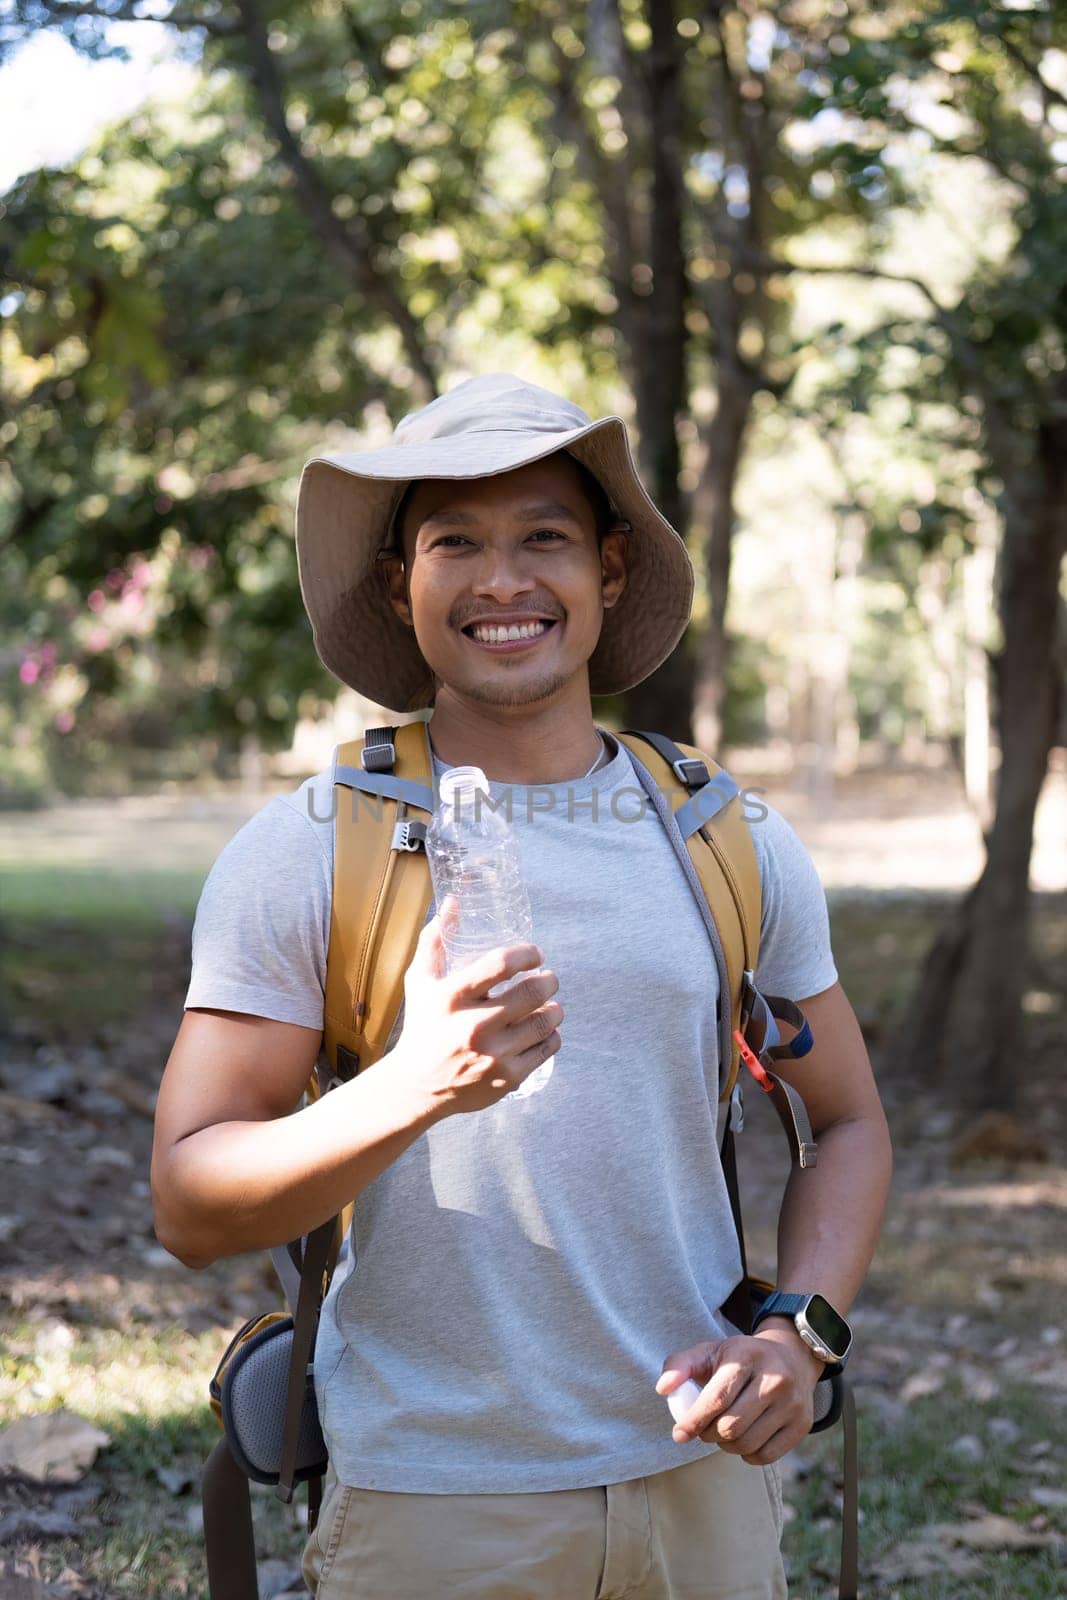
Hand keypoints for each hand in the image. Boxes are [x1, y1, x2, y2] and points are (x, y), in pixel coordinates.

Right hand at [393, 895, 561, 1116]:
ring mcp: (493, 1055)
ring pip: (546, 1021)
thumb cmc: (422, 1025)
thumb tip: (453, 901)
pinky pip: (547, 1049)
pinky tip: (545, 1029)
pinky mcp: (507, 1078)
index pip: (501, 964)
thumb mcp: (420, 981)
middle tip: (549, 977)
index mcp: (452, 997)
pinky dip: (552, 1035)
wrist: (418, 1085)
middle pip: (533, 993)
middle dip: (550, 980)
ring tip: (549, 1002)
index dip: (527, 953)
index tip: (534, 954)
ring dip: (555, 1007)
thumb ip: (435, 939)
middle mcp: (474, 1026)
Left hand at [656, 1325, 824, 1465]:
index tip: (679, 1434)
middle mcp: (775, 1378)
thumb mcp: (711, 1352)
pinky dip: (747, 1454)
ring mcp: (792, 1403)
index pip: (717, 1398)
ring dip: (726, 1446)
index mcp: (747, 1356)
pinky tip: (744, 1438)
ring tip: (723, 1431)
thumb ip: (680, 1365)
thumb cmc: (741, 1358)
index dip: (693, 1420)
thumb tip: (663, 1389)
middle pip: (730, 1426)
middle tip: (704, 1428)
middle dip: (708, 1434)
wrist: (792, 1358)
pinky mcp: (802, 1424)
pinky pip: (765, 1456)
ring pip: (746, 1444)